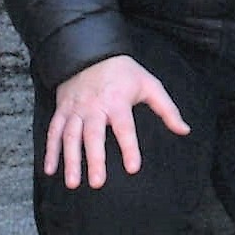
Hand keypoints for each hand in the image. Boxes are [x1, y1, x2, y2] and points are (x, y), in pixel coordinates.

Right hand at [40, 55, 189, 188]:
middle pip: (93, 135)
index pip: (124, 127)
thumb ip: (167, 109)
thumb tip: (184, 130)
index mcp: (117, 101)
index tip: (133, 168)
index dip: (129, 148)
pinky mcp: (62, 110)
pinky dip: (50, 151)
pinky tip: (50, 169)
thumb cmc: (124, 72)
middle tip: (97, 183)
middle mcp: (94, 106)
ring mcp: (75, 109)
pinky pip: (54, 131)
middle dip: (94, 159)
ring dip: (70, 160)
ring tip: (73, 183)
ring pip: (71, 137)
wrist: (91, 51)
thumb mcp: (150, 85)